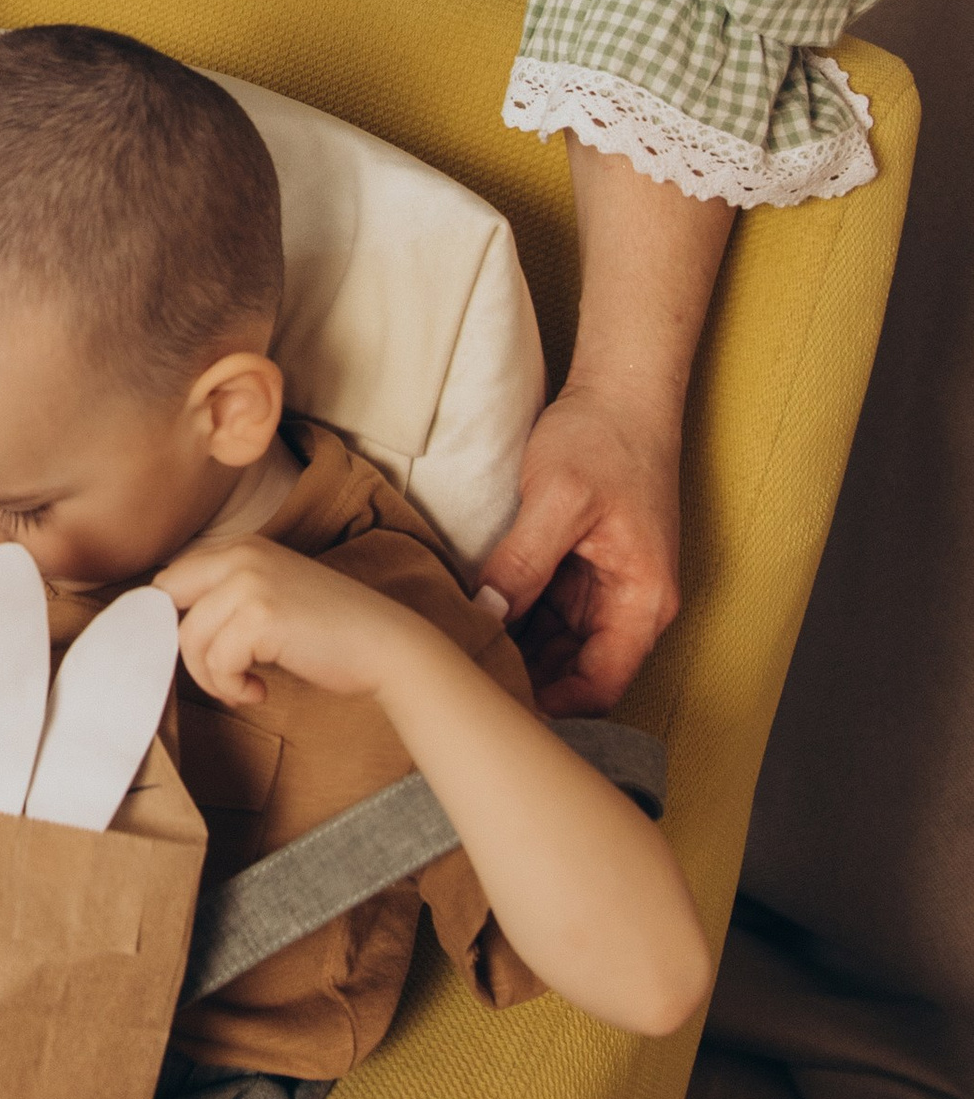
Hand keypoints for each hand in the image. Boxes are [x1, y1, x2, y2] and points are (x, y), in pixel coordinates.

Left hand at [156, 540, 411, 711]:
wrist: (386, 645)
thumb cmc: (331, 631)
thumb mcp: (272, 594)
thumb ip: (227, 598)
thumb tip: (170, 627)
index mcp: (241, 547)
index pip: (172, 579)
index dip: (172, 621)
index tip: (198, 652)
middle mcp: (240, 555)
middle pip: (166, 601)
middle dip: (182, 645)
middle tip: (215, 672)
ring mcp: (248, 583)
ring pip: (189, 639)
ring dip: (212, 677)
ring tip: (243, 687)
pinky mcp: (260, 617)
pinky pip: (217, 662)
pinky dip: (232, 688)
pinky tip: (259, 691)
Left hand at [481, 383, 681, 717]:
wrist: (621, 390)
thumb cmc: (603, 439)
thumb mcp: (558, 498)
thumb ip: (524, 561)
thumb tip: (486, 615)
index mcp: (642, 601)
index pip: (599, 686)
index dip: (551, 708)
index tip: (493, 707)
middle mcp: (630, 606)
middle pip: (576, 674)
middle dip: (524, 683)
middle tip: (460, 684)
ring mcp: (604, 588)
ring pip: (556, 647)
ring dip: (514, 653)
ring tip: (457, 656)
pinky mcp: (582, 570)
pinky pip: (546, 613)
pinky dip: (513, 621)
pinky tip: (470, 621)